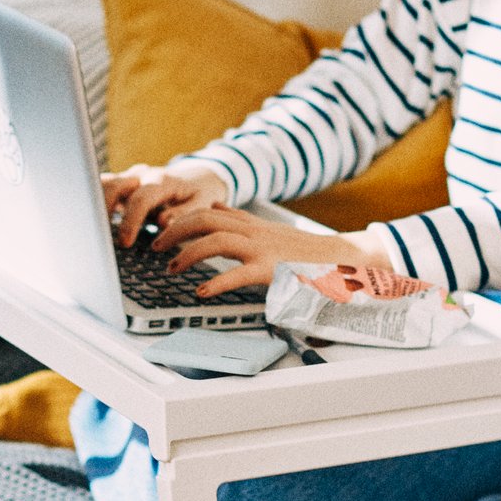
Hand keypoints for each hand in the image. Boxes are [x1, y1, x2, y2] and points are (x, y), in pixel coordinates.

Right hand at [102, 162, 230, 246]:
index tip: (125, 243)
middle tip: (101, 238)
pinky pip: (102, 189)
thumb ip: (184, 214)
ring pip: (103, 183)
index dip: (131, 221)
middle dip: (104, 210)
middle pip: (114, 185)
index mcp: (162, 181)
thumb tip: (163, 223)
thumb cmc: (199, 194)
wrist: (197, 178)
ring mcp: (129, 178)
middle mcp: (142, 176)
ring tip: (93, 231)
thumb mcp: (201, 205)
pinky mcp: (121, 185)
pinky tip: (94, 225)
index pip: (141, 198)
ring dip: (95, 204)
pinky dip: (95, 204)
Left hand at [151, 202, 383, 298]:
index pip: (208, 210)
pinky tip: (202, 292)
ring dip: (187, 253)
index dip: (179, 218)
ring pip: (215, 240)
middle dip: (174, 231)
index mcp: (251, 223)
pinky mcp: (272, 269)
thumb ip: (241, 221)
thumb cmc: (306, 252)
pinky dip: (216, 282)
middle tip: (155, 246)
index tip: (160, 228)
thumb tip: (216, 209)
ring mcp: (263, 248)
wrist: (345, 259)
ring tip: (171, 268)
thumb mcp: (269, 230)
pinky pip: (238, 273)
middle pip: (204, 219)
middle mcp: (254, 231)